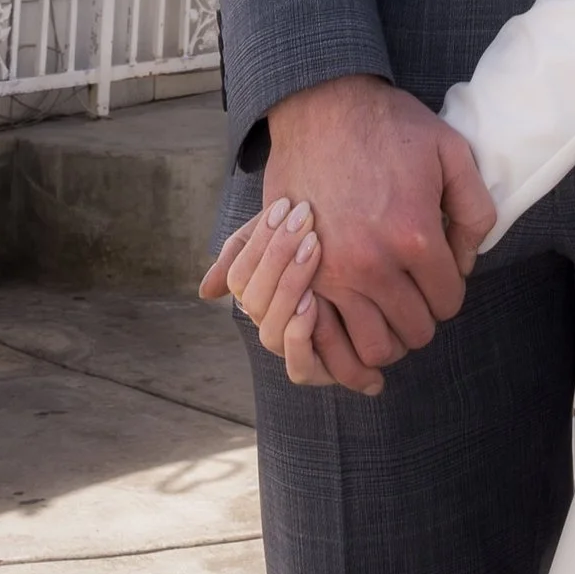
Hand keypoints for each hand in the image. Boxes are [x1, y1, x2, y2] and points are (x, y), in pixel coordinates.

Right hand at [199, 76, 495, 394]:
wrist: (321, 102)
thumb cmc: (389, 125)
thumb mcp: (452, 150)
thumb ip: (475, 210)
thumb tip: (465, 261)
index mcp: (415, 237)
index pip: (448, 302)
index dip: (450, 288)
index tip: (440, 269)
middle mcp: (373, 265)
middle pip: (414, 331)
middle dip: (422, 313)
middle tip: (415, 287)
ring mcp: (331, 274)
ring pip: (372, 347)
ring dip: (387, 332)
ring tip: (387, 306)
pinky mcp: (300, 272)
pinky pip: (325, 338)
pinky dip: (344, 338)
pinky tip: (353, 314)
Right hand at [212, 196, 339, 381]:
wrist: (369, 252)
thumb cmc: (326, 236)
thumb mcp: (286, 233)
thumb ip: (249, 250)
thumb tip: (206, 292)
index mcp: (256, 291)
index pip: (239, 276)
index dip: (258, 242)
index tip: (284, 205)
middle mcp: (268, 322)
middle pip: (253, 302)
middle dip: (279, 257)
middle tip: (305, 220)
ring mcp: (290, 346)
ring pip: (271, 333)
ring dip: (290, 288)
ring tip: (314, 249)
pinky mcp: (317, 368)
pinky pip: (297, 367)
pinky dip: (300, 335)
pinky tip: (315, 300)